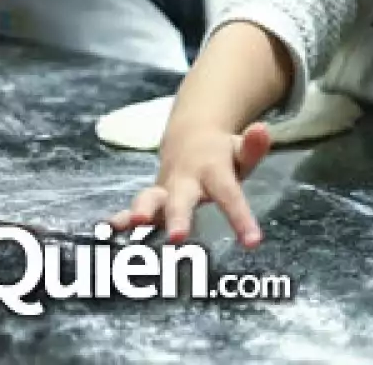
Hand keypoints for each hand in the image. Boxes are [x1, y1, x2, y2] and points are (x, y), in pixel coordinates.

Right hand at [109, 124, 271, 247]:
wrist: (189, 138)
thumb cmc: (222, 154)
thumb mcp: (242, 150)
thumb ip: (254, 147)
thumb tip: (263, 129)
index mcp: (213, 171)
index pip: (229, 196)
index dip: (240, 219)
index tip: (252, 241)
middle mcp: (185, 181)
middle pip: (182, 200)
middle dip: (178, 218)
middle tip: (178, 238)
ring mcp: (164, 189)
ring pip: (150, 199)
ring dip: (141, 212)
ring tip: (135, 224)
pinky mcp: (150, 200)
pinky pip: (132, 207)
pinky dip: (120, 217)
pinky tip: (109, 228)